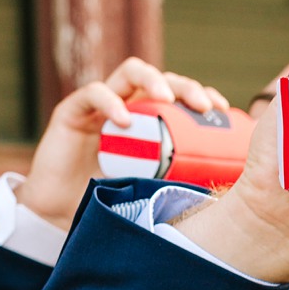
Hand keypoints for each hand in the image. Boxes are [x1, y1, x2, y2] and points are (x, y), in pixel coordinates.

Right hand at [16, 59, 226, 233]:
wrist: (62, 217)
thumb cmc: (110, 203)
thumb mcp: (154, 189)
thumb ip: (180, 181)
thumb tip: (227, 193)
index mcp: (149, 122)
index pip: (180, 97)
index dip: (201, 96)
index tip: (223, 111)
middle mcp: (128, 107)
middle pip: (161, 79)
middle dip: (185, 85)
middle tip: (203, 105)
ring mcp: (100, 106)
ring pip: (130, 72)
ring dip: (153, 79)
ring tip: (167, 98)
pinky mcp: (73, 111)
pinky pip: (93, 94)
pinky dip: (110, 102)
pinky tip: (125, 119)